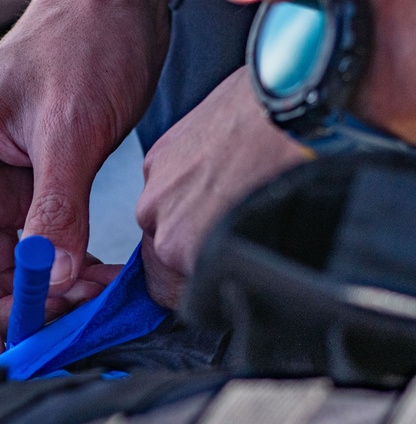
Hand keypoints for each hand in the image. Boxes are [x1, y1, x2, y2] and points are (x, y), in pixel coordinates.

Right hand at [0, 0, 169, 361]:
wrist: (115, 11)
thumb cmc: (78, 41)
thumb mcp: (66, 126)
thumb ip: (56, 207)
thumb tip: (52, 280)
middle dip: (6, 309)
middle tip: (52, 335)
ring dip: (40, 300)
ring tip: (88, 304)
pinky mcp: (20, 203)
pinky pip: (32, 259)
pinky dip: (61, 279)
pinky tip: (95, 284)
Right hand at [136, 66, 309, 307]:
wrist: (297, 103)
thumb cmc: (295, 167)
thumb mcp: (271, 243)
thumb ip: (233, 266)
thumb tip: (233, 276)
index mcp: (178, 250)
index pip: (167, 292)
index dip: (195, 285)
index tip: (216, 276)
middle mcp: (156, 218)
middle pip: (164, 251)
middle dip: (192, 245)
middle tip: (234, 227)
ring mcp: (155, 182)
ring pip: (165, 214)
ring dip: (189, 208)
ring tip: (232, 190)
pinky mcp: (159, 150)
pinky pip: (168, 181)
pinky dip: (190, 178)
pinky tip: (225, 165)